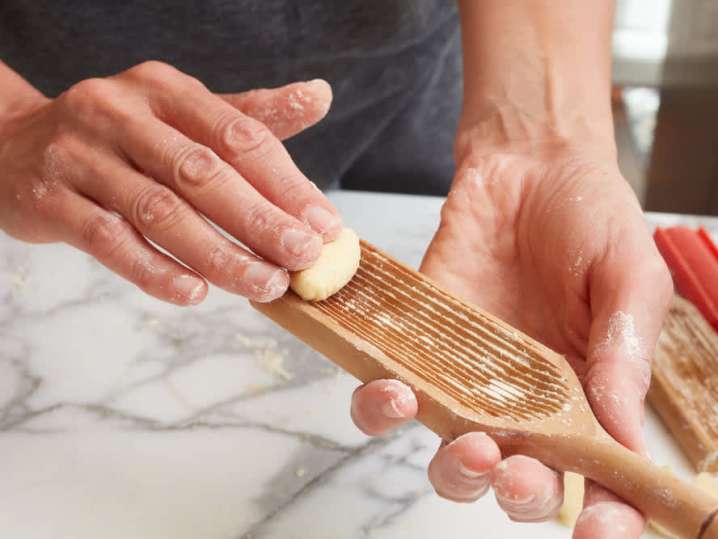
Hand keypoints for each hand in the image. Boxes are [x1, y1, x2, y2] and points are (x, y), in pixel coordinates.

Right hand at [0, 61, 340, 304]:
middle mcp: (122, 113)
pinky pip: (108, 240)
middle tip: (303, 258)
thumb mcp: (182, 113)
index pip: (238, 136)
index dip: (286, 184)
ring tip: (263, 285)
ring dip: (218, 254)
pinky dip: (153, 269)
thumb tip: (321, 96)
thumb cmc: (122, 136)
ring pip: (159, 211)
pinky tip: (194, 292)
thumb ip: (249, 115)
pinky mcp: (50, 200)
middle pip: (202, 173)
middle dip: (260, 220)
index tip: (325, 226)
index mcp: (166, 89)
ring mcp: (81, 155)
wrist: (15, 144)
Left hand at [350, 140, 671, 536]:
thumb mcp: (629, 278)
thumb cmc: (590, 218)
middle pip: (516, 480)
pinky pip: (389, 392)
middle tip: (514, 465)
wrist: (528, 166)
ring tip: (464, 441)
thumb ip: (623, 352)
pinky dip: (381, 406)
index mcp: (590, 396)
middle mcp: (527, 400)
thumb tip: (618, 431)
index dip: (602, 519)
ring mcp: (468, 376)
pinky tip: (392, 387)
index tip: (597, 531)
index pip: (599, 479)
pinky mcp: (418, 343)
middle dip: (514, 491)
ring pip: (449, 454)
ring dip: (451, 468)